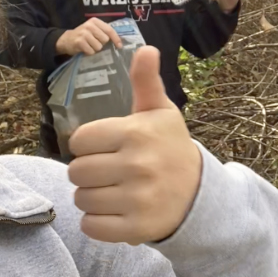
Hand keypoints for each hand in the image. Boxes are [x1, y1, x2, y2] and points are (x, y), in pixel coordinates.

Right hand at [56, 17, 123, 57]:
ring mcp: (84, 33)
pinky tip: (84, 49)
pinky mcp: (79, 42)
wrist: (66, 39)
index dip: (116, 39)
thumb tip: (119, 42)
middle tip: (95, 43)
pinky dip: (89, 52)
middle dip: (102, 44)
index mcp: (95, 21)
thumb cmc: (83, 35)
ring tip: (89, 46)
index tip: (120, 46)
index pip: (109, 30)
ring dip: (95, 49)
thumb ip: (104, 32)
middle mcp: (89, 25)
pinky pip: (91, 51)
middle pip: (105, 39)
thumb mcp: (93, 30)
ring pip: (99, 46)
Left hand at [67, 46, 202, 243]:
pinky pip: (92, 226)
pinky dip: (95, 222)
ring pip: (81, 199)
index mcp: (135, 133)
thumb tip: (146, 48)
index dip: (86, 144)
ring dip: (89, 197)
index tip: (101, 146)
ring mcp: (137, 199)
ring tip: (108, 190)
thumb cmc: (170, 147)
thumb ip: (146, 81)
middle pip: (76, 171)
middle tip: (104, 171)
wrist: (201, 194)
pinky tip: (110, 211)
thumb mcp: (160, 112)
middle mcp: (136, 166)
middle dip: (85, 171)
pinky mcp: (137, 228)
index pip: (80, 140)